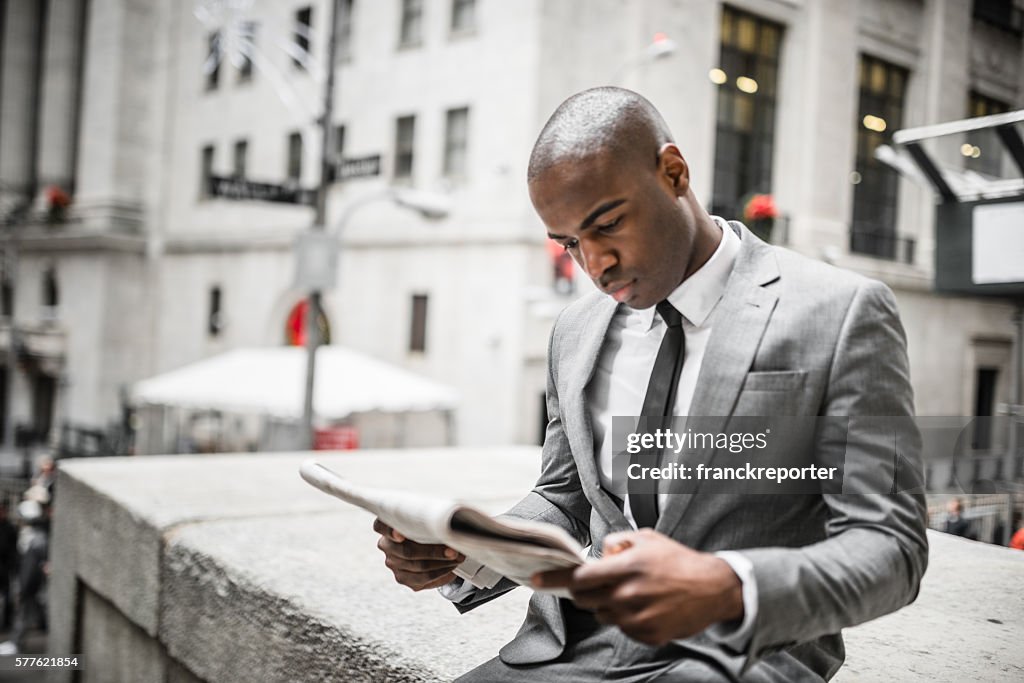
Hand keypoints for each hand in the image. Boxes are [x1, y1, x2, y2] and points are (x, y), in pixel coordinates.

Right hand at [373, 518, 464, 590]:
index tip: (401, 535)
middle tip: (453, 550)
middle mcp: (386, 545)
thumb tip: (451, 523)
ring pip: (418, 566)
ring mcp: (393, 563)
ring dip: (442, 563)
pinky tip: (451, 567)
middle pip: (407, 551)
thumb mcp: (427, 518)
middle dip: (433, 551)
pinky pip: (422, 578)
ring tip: (458, 557)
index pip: (381, 526)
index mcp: (387, 525)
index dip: (390, 531)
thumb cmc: (428, 527)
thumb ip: (430, 519)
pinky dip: (440, 573)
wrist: (430, 546)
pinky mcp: (402, 577)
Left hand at [532, 529, 742, 645]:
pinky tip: (645, 606)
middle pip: (585, 599)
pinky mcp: (648, 635)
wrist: (713, 589)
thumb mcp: (647, 538)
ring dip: (607, 603)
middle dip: (583, 591)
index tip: (536, 579)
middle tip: (596, 583)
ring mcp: (638, 618)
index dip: (556, 578)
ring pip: (602, 614)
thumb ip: (617, 542)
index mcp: (627, 567)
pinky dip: (626, 618)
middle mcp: (629, 594)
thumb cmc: (678, 560)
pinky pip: (622, 628)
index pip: (580, 577)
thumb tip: (599, 553)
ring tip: (633, 591)